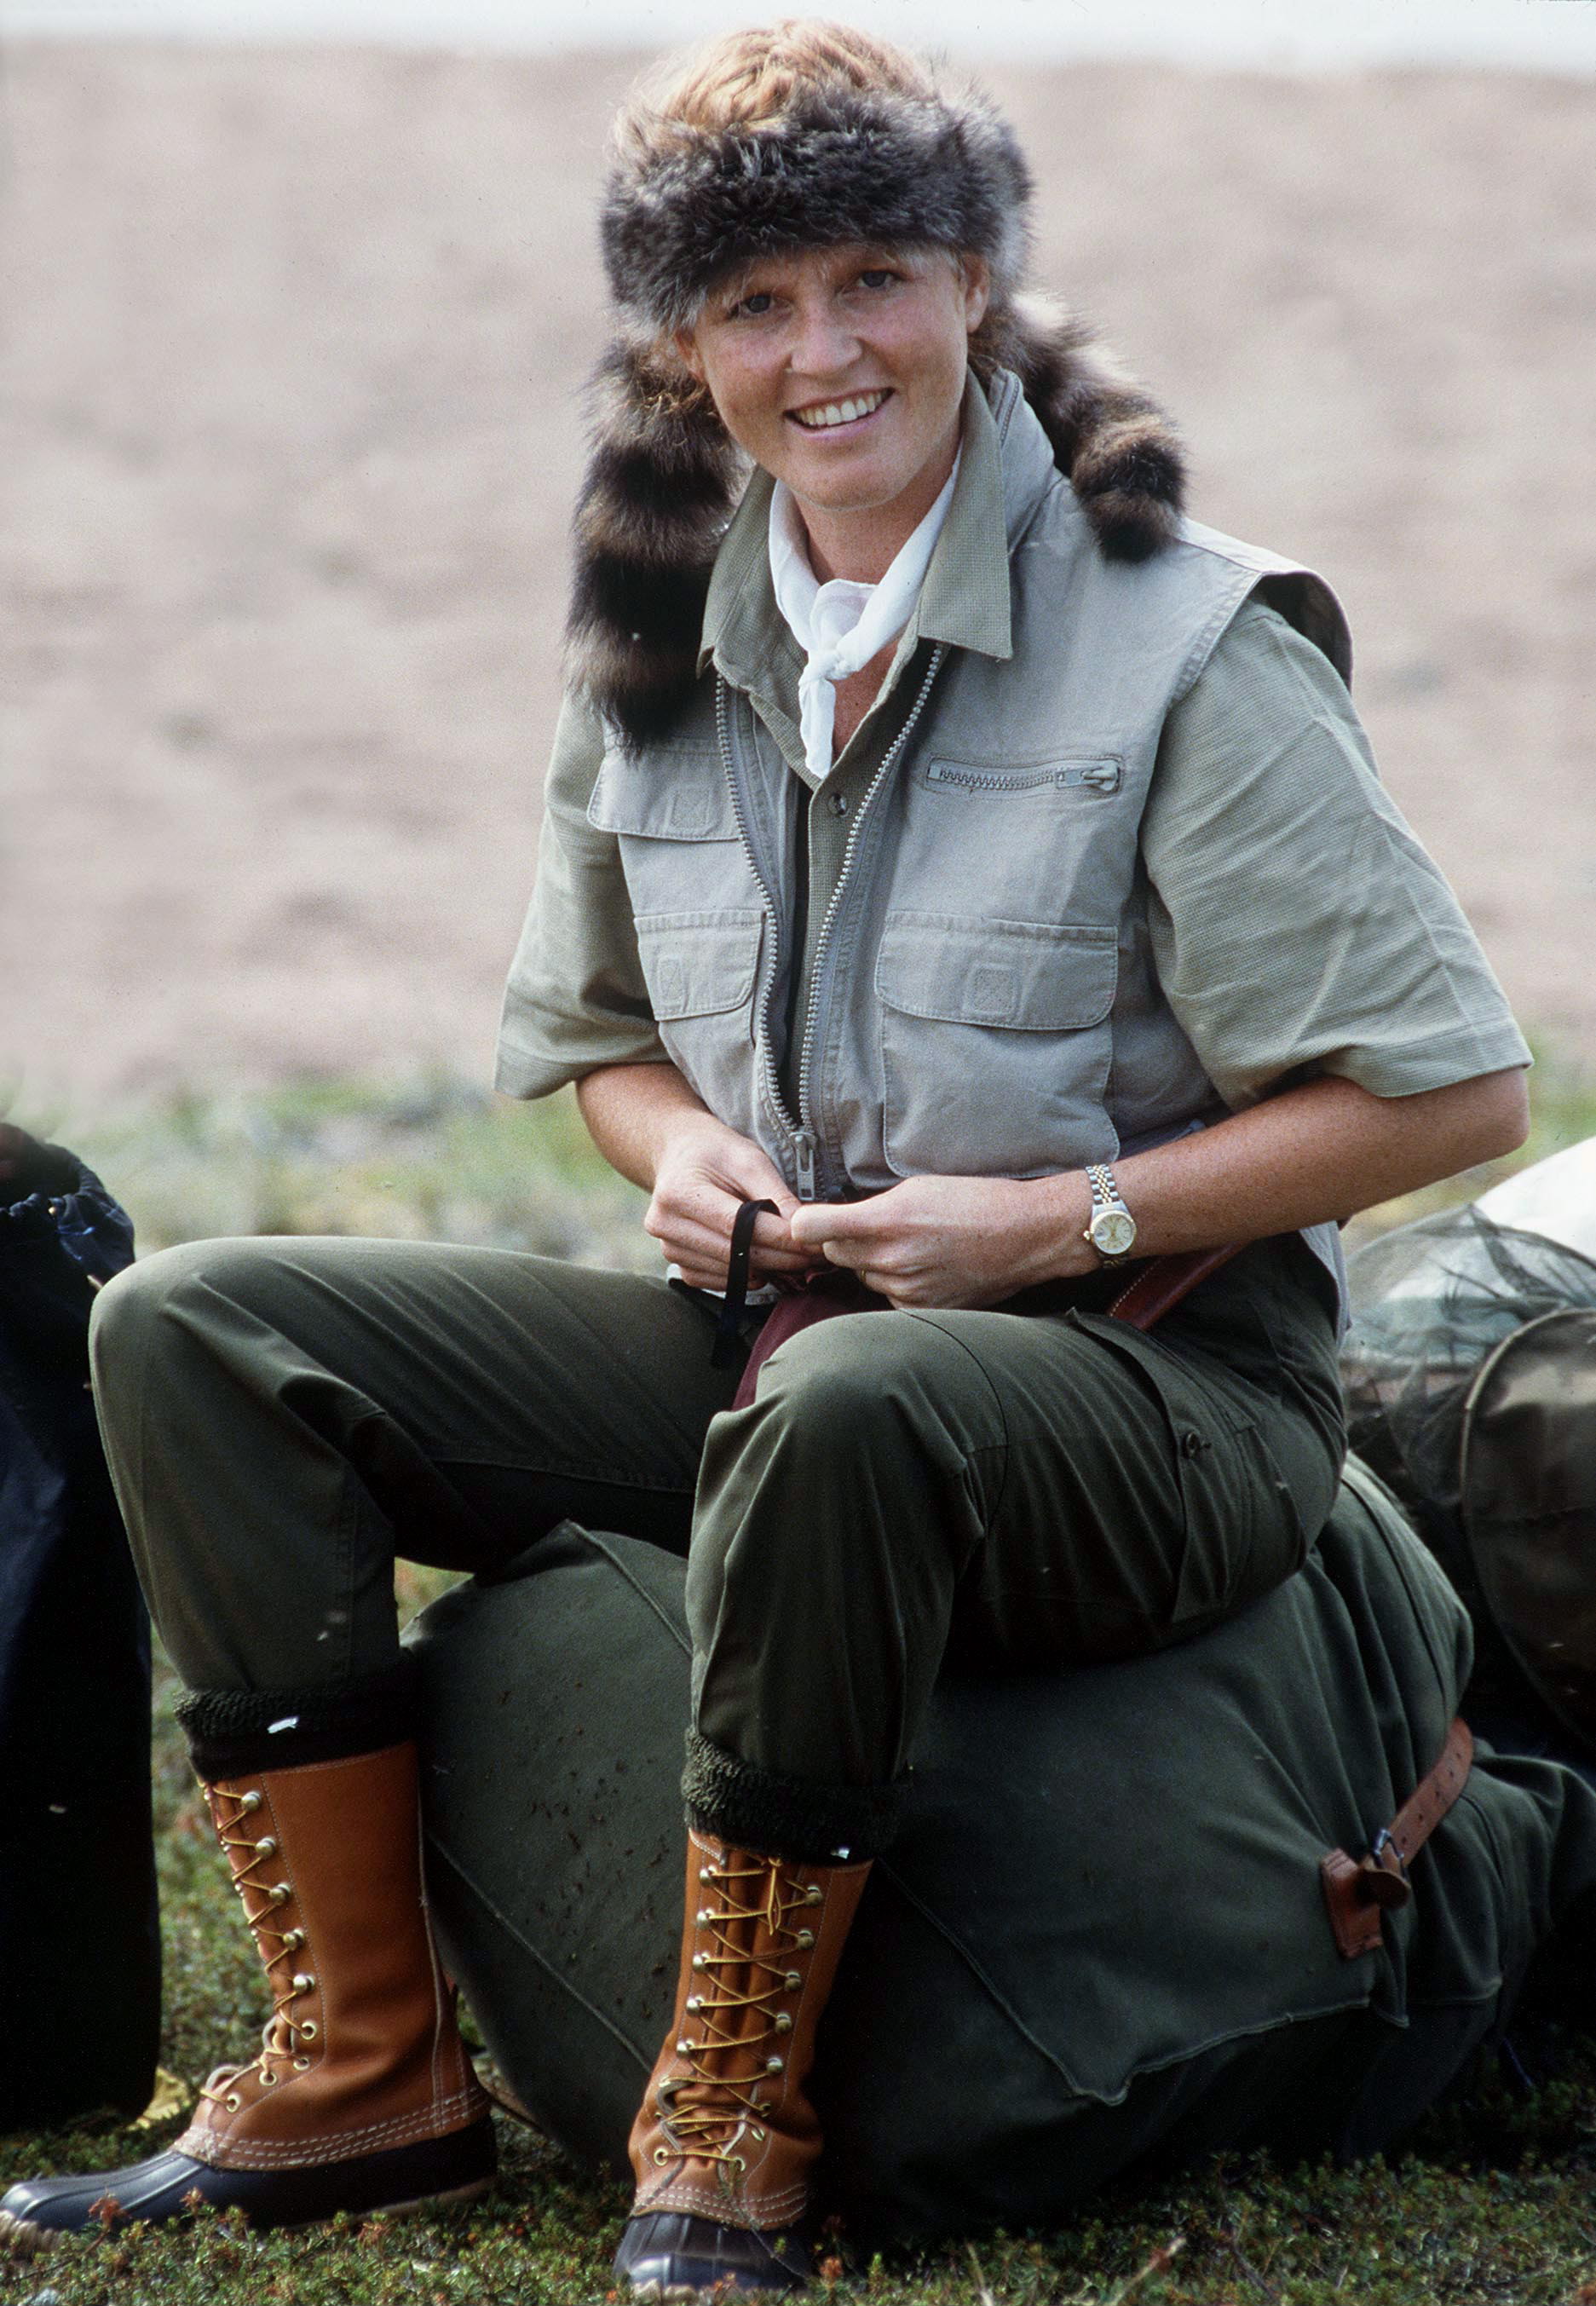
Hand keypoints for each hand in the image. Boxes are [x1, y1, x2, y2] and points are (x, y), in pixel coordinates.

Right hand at [644, 1114, 822, 1291]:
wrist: (680, 1157)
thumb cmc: (716, 1154)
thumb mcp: (749, 1159)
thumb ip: (775, 1194)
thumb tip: (801, 1230)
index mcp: (679, 1192)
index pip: (738, 1226)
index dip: (780, 1238)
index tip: (814, 1243)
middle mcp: (666, 1224)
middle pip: (735, 1254)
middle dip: (781, 1257)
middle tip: (815, 1256)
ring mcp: (668, 1248)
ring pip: (730, 1272)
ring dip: (768, 1269)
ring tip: (794, 1257)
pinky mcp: (677, 1264)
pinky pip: (718, 1282)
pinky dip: (746, 1276)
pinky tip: (764, 1262)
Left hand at [787, 1173, 1090, 1309]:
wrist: (1027, 1235)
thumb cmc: (976, 1201)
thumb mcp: (918, 1187)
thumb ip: (872, 1207)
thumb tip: (834, 1221)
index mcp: (888, 1221)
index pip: (812, 1229)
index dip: (806, 1225)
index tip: (810, 1225)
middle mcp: (893, 1259)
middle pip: (837, 1254)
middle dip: (847, 1241)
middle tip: (879, 1229)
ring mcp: (908, 1290)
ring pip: (864, 1277)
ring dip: (876, 1264)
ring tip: (916, 1247)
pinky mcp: (924, 1311)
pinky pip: (890, 1297)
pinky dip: (899, 1285)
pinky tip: (927, 1269)